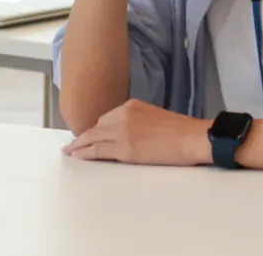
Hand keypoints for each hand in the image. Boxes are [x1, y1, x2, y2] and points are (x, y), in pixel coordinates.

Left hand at [63, 99, 210, 165]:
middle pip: (98, 126)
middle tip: (75, 144)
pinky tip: (78, 156)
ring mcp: (122, 131)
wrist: (191, 137)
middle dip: (86, 136)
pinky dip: (85, 154)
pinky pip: (98, 151)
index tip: (91, 133)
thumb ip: (138, 120)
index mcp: (132, 105)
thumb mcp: (155, 116)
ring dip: (80, 145)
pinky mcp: (123, 148)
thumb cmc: (181, 130)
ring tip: (71, 151)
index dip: (98, 127)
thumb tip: (129, 133)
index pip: (108, 117)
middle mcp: (123, 114)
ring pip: (93, 138)